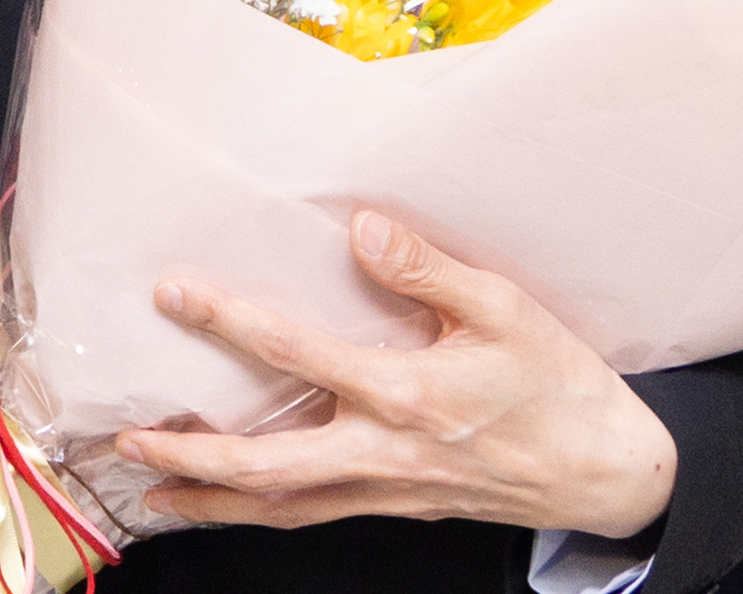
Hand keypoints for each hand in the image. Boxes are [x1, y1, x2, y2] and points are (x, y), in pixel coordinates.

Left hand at [114, 212, 677, 539]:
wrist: (614, 474)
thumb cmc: (562, 388)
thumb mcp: (507, 311)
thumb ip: (429, 270)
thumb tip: (363, 228)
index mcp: (408, 396)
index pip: (296, 355)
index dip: (228, 321)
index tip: (173, 294)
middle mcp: (387, 452)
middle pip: (268, 466)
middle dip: (191, 458)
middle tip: (128, 441)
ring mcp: (390, 488)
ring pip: (285, 505)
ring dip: (213, 500)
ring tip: (151, 490)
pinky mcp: (399, 505)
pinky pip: (317, 513)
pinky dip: (264, 509)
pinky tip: (231, 500)